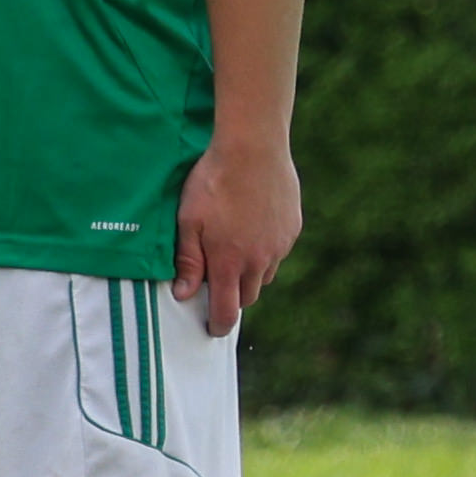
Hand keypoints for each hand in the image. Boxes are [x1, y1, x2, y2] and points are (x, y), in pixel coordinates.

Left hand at [172, 133, 295, 338]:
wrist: (252, 147)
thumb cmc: (213, 181)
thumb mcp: (189, 221)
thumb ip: (189, 261)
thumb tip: (184, 295)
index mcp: (230, 262)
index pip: (227, 311)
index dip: (219, 325)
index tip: (213, 328)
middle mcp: (259, 260)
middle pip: (248, 296)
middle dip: (233, 295)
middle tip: (218, 277)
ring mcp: (279, 245)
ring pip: (265, 273)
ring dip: (250, 271)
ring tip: (235, 246)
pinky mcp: (291, 228)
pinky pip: (278, 250)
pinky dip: (265, 248)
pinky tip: (252, 224)